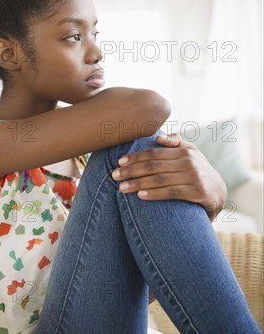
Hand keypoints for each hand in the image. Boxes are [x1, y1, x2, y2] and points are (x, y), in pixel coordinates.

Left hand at [111, 133, 226, 220]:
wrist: (219, 192)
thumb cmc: (198, 171)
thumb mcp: (192, 153)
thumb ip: (177, 143)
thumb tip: (160, 137)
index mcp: (183, 151)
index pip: (154, 153)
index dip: (136, 157)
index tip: (119, 162)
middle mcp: (188, 162)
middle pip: (153, 165)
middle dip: (132, 170)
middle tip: (114, 176)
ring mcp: (193, 177)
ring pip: (160, 179)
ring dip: (138, 183)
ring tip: (122, 188)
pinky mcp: (197, 192)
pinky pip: (171, 193)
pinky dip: (154, 194)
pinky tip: (140, 195)